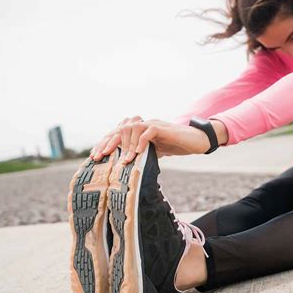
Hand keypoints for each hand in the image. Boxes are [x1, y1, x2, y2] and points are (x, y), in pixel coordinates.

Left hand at [90, 116, 210, 163]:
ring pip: (132, 128)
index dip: (106, 143)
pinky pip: (148, 131)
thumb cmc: (178, 146)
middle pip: (120, 128)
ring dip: (125, 144)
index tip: (95, 156)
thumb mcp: (156, 152)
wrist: (197, 140)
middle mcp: (145, 124)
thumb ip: (143, 154)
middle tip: (99, 156)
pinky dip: (141, 141)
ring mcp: (153, 124)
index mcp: (141, 130)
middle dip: (108, 142)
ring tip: (123, 160)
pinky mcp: (163, 127)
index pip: (119, 133)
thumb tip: (128, 168)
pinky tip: (138, 153)